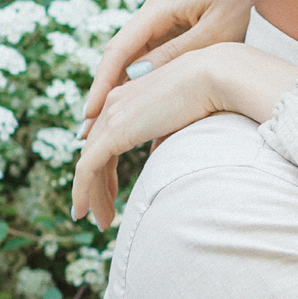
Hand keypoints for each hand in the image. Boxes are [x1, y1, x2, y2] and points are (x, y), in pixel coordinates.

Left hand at [69, 43, 297, 228]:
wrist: (215, 76)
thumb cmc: (211, 95)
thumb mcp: (181, 121)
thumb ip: (162, 138)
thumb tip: (156, 159)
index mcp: (129, 97)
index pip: (106, 138)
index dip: (105, 168)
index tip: (112, 194)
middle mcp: (114, 103)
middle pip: (94, 152)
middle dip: (96, 187)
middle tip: (103, 216)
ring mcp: (112, 116)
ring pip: (88, 163)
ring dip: (91, 195)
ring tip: (102, 222)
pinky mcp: (115, 131)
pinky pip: (88, 167)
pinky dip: (82, 191)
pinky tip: (83, 212)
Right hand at [81, 0, 253, 123]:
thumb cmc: (248, 4)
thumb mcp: (214, 32)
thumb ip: (176, 53)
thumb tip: (135, 76)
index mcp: (158, 9)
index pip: (118, 50)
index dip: (101, 84)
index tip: (90, 114)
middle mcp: (154, 15)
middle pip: (119, 59)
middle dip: (102, 95)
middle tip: (86, 132)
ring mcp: (164, 25)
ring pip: (132, 64)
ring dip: (118, 95)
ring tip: (102, 130)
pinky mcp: (178, 36)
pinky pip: (151, 65)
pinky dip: (140, 89)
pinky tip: (136, 115)